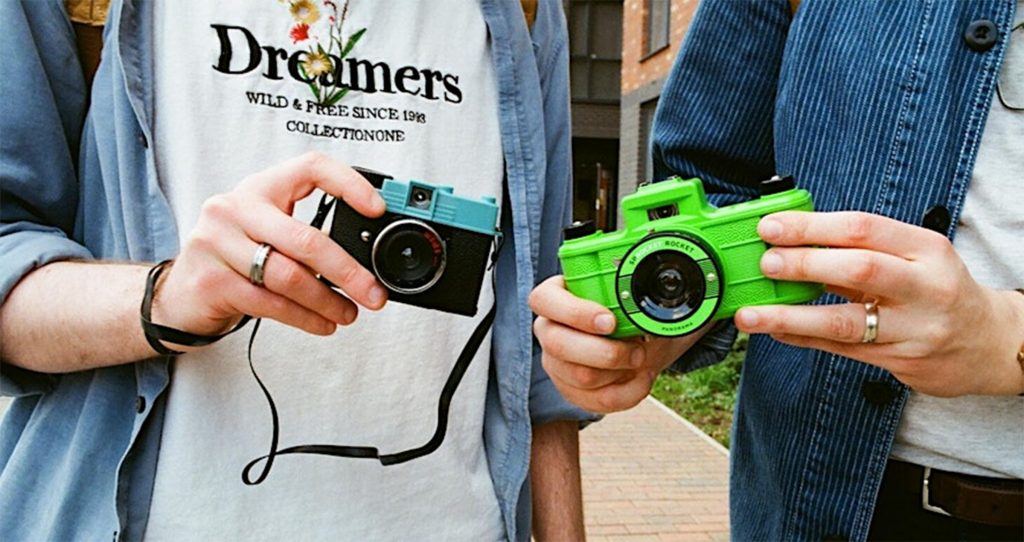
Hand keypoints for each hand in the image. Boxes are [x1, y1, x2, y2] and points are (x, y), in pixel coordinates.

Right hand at [152, 152, 388, 339]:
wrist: (179, 294)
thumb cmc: (233, 260)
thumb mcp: (267, 233)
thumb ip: (305, 236)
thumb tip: (365, 264)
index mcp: (259, 188)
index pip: (310, 167)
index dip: (348, 184)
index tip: (376, 209)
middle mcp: (235, 208)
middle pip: (305, 238)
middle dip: (348, 271)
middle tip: (373, 293)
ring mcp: (218, 244)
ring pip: (289, 276)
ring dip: (327, 301)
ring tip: (347, 314)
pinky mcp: (212, 281)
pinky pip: (271, 303)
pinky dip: (304, 318)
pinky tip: (321, 323)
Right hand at [529, 276, 706, 412]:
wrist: (643, 339)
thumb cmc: (630, 310)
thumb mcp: (632, 292)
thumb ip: (632, 287)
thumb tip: (652, 290)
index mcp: (553, 298)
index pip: (543, 300)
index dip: (574, 312)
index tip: (610, 321)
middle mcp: (548, 331)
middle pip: (558, 345)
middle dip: (605, 350)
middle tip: (637, 347)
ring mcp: (557, 364)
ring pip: (582, 376)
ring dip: (621, 369)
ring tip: (640, 357)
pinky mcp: (573, 392)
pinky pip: (599, 400)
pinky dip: (630, 391)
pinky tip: (642, 377)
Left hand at [735, 211, 1023, 396]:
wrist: (988, 342)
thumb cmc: (937, 289)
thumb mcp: (914, 256)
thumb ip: (859, 248)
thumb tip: (793, 239)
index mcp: (925, 248)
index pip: (863, 228)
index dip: (812, 226)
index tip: (771, 227)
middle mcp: (924, 287)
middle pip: (859, 270)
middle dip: (805, 264)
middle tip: (765, 263)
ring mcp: (914, 329)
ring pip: (845, 322)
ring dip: (791, 317)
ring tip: (751, 314)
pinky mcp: (901, 361)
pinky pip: (842, 350)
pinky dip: (804, 339)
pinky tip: (775, 331)